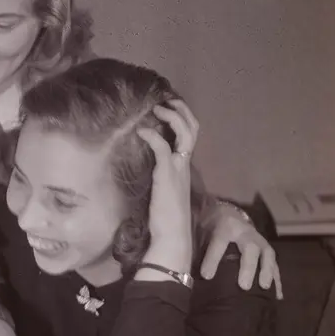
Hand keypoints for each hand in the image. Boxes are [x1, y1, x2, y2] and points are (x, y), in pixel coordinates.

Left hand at [136, 101, 198, 273]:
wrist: (172, 235)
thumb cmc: (166, 218)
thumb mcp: (164, 190)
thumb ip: (160, 175)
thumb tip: (149, 166)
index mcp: (185, 167)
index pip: (190, 136)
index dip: (182, 119)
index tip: (168, 109)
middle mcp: (185, 164)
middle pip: (193, 128)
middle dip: (181, 110)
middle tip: (166, 101)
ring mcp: (178, 167)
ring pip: (185, 133)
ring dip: (171, 116)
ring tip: (157, 108)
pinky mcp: (167, 173)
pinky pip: (162, 147)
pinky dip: (153, 135)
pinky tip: (141, 131)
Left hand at [202, 207, 282, 296]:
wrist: (228, 214)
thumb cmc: (212, 227)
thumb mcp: (203, 232)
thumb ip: (200, 249)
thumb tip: (191, 276)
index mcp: (225, 227)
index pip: (219, 242)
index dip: (213, 259)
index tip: (206, 276)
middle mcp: (245, 233)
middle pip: (250, 249)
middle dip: (248, 268)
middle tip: (244, 286)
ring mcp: (260, 240)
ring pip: (267, 255)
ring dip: (267, 272)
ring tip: (264, 288)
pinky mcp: (267, 249)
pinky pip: (274, 264)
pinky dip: (277, 279)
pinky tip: (277, 296)